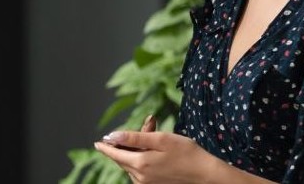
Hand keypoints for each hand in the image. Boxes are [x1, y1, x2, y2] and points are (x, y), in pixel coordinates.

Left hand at [94, 131, 217, 183]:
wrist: (205, 174)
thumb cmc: (187, 153)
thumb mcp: (161, 140)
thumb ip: (135, 137)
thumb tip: (112, 136)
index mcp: (140, 164)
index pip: (115, 154)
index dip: (106, 147)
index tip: (98, 142)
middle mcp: (139, 177)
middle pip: (125, 157)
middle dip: (130, 141)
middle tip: (150, 125)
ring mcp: (146, 183)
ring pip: (133, 163)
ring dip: (138, 149)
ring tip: (156, 134)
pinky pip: (140, 170)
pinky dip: (143, 158)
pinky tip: (156, 150)